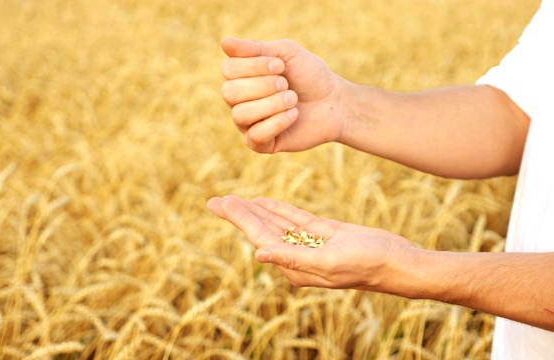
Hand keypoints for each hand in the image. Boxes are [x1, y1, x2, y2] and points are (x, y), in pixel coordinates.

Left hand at [207, 196, 415, 289]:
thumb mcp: (329, 262)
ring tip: (233, 199)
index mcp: (296, 266)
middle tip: (216, 200)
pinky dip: (278, 209)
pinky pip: (294, 218)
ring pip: (276, 223)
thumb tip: (258, 254)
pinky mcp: (324, 233)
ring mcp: (311, 244)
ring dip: (254, 210)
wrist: (398, 262)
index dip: (239, 219)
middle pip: (262, 229)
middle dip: (239, 214)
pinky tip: (263, 202)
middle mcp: (298, 256)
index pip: (260, 238)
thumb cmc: (368, 265)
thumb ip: (293, 258)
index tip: (221, 203)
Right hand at [220, 37, 346, 153]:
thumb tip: (224, 42)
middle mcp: (239, 101)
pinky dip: (278, 122)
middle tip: (286, 84)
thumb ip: (254, 48)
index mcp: (241, 77)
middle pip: (229, 92)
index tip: (280, 65)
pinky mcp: (261, 144)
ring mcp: (248, 124)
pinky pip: (255, 136)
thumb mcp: (285, 53)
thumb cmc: (309, 75)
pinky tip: (294, 115)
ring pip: (240, 114)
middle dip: (263, 85)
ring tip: (293, 99)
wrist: (334, 102)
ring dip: (272, 104)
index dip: (255, 66)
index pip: (229, 70)